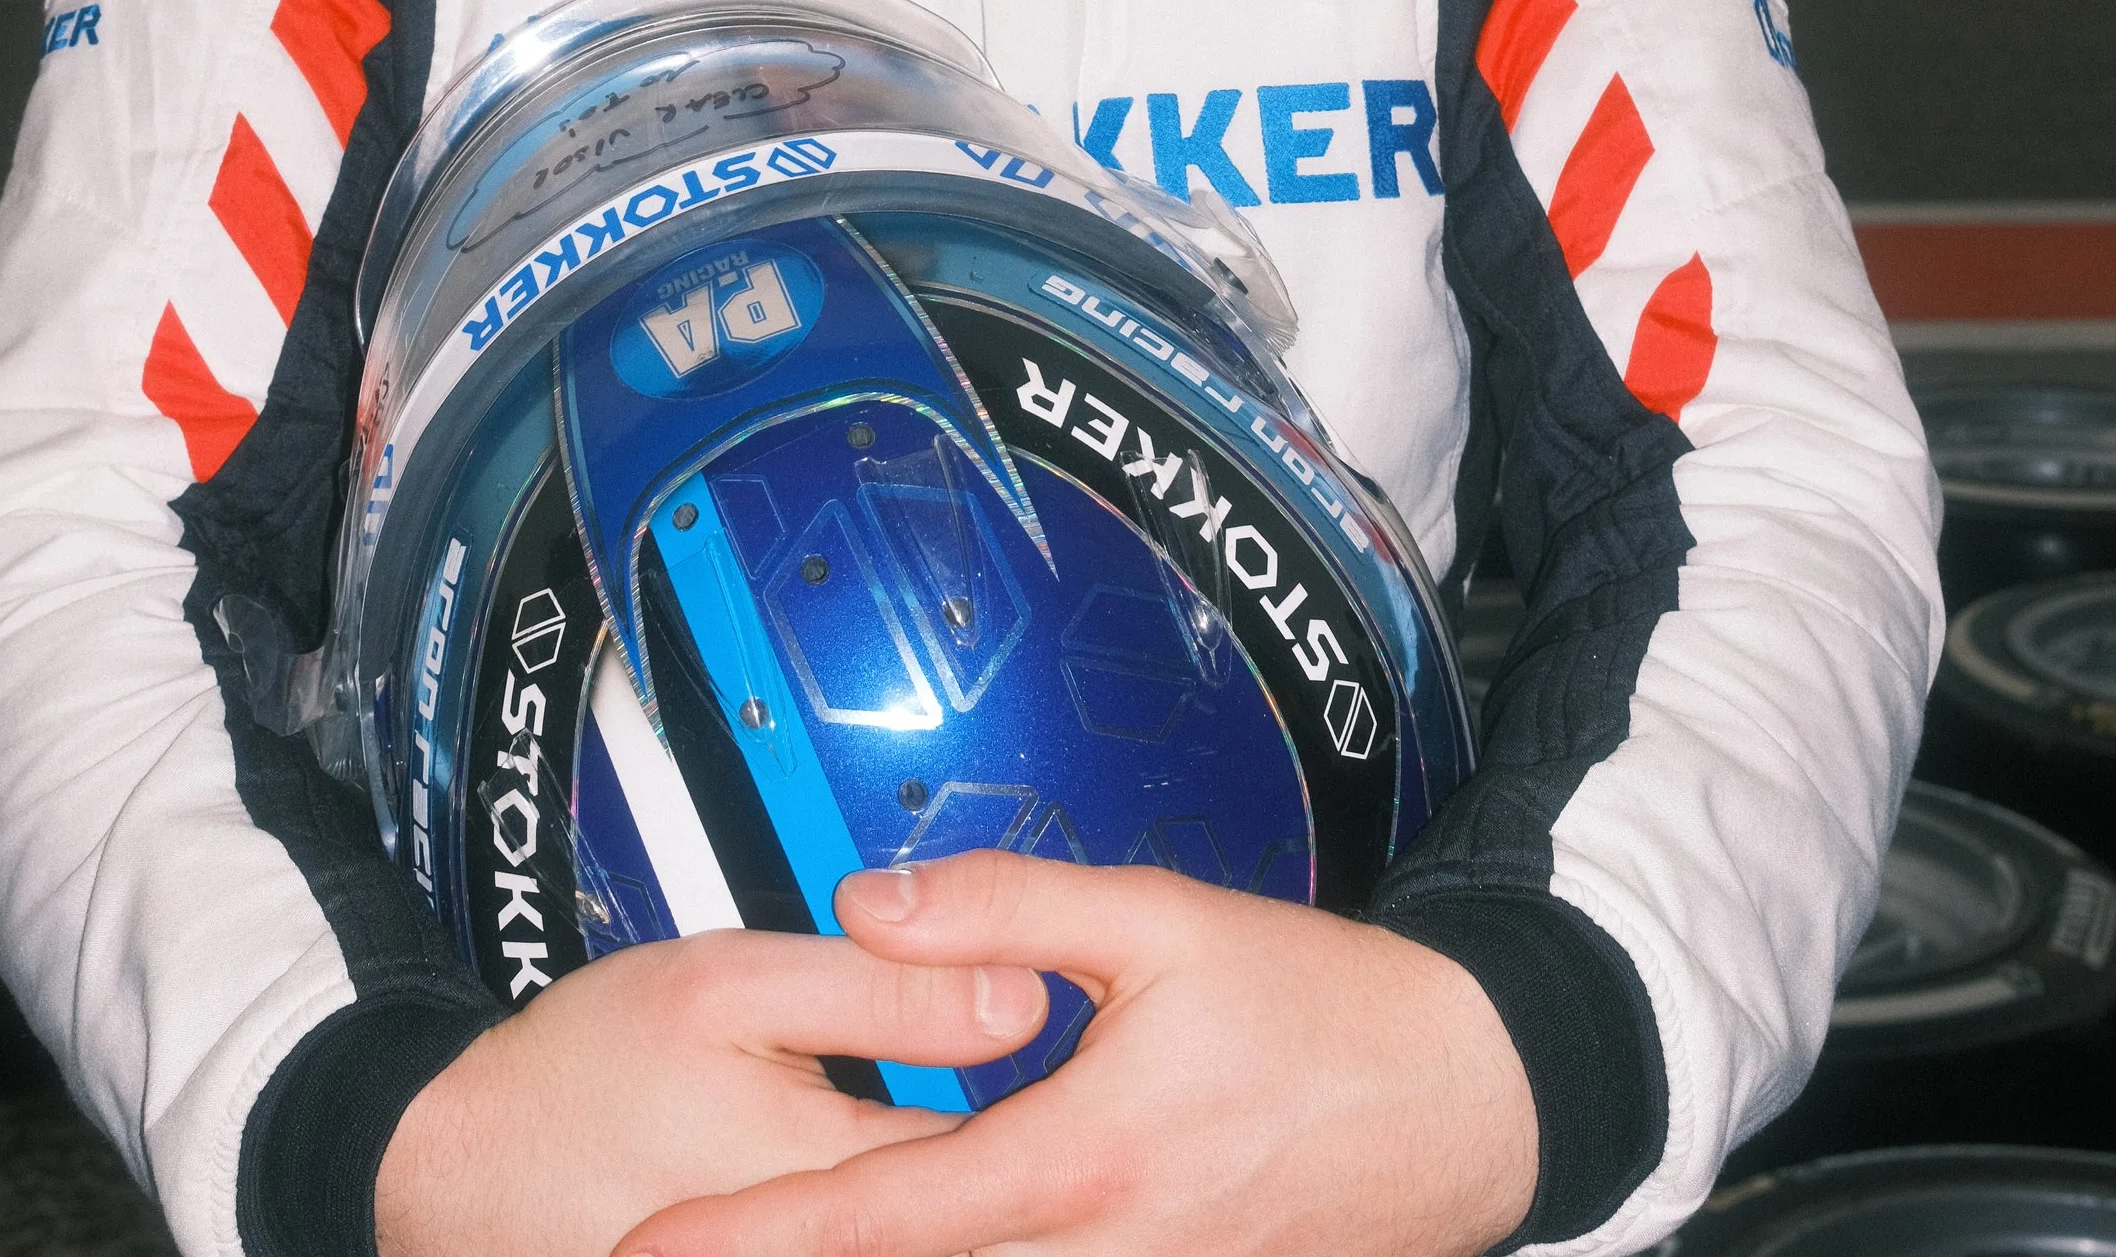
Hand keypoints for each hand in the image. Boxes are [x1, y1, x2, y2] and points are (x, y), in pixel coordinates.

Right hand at [375, 927, 1046, 1256]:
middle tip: (1056, 1131)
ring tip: (1004, 1178)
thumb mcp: (733, 981)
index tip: (1093, 1063)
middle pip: (963, 1224)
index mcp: (833, 1174)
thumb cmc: (582, 1070)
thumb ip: (883, 989)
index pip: (993, 1162)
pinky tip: (909, 1199)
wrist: (454, 1167)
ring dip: (960, 1212)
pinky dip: (890, 1224)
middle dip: (1017, 1184)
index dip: (1052, 1110)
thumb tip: (1021, 992)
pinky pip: (853, 1255)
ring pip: (918, 1246)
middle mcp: (816, 1255)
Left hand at [608, 853, 1538, 1256]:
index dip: (754, 1239)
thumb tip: (865, 894)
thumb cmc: (1318, 1007)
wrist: (1465, 1101)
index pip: (878, 1214)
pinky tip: (941, 1224)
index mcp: (1078, 1162)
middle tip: (679, 1241)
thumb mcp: (1160, 920)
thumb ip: (1006, 907)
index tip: (651, 1245)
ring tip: (787, 1231)